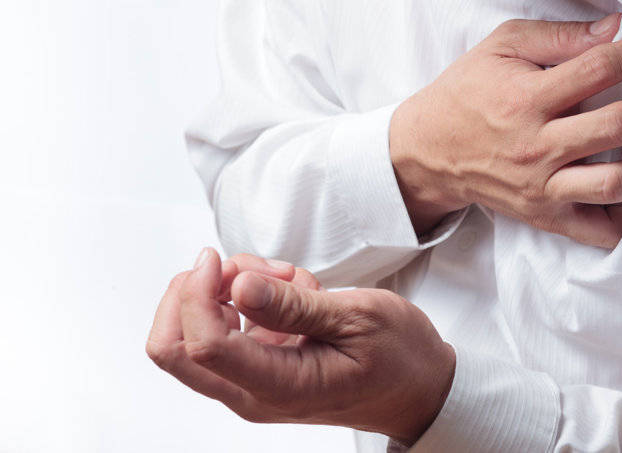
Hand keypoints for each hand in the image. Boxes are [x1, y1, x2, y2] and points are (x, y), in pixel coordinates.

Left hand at [146, 248, 454, 445]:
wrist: (418, 386)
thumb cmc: (398, 357)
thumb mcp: (356, 318)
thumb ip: (293, 305)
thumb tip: (237, 286)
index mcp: (278, 387)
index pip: (202, 347)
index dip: (197, 294)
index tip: (218, 259)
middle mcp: (252, 392)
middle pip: (172, 347)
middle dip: (193, 293)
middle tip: (241, 269)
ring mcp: (252, 379)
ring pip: (194, 329)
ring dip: (227, 290)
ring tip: (288, 279)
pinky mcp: (259, 364)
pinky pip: (225, 323)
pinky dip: (245, 296)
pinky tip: (290, 290)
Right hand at [390, 13, 621, 247]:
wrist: (427, 151)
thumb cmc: (465, 95)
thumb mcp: (500, 48)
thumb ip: (557, 36)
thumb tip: (613, 30)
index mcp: (526, 98)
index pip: (599, 68)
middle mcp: (536, 146)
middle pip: (618, 127)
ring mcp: (540, 187)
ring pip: (615, 183)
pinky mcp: (543, 215)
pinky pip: (597, 231)